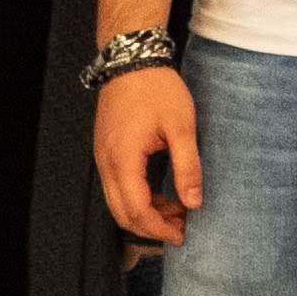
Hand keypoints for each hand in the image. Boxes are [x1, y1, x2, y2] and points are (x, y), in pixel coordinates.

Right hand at [92, 64, 200, 244]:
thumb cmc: (157, 89)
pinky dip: (139, 198)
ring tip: (178, 210)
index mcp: (123, 159)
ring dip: (145, 213)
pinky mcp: (107, 152)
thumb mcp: (181, 127)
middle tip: (182, 228)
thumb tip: (194, 203)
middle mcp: (106, 163)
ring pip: (118, 202)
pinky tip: (164, 194)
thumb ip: (188, 167)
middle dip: (151, 227)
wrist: (131, 60)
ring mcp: (103, 158)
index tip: (182, 235)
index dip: (158, 228)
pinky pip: (118, 187)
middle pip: (122, 213)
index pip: (136, 210)